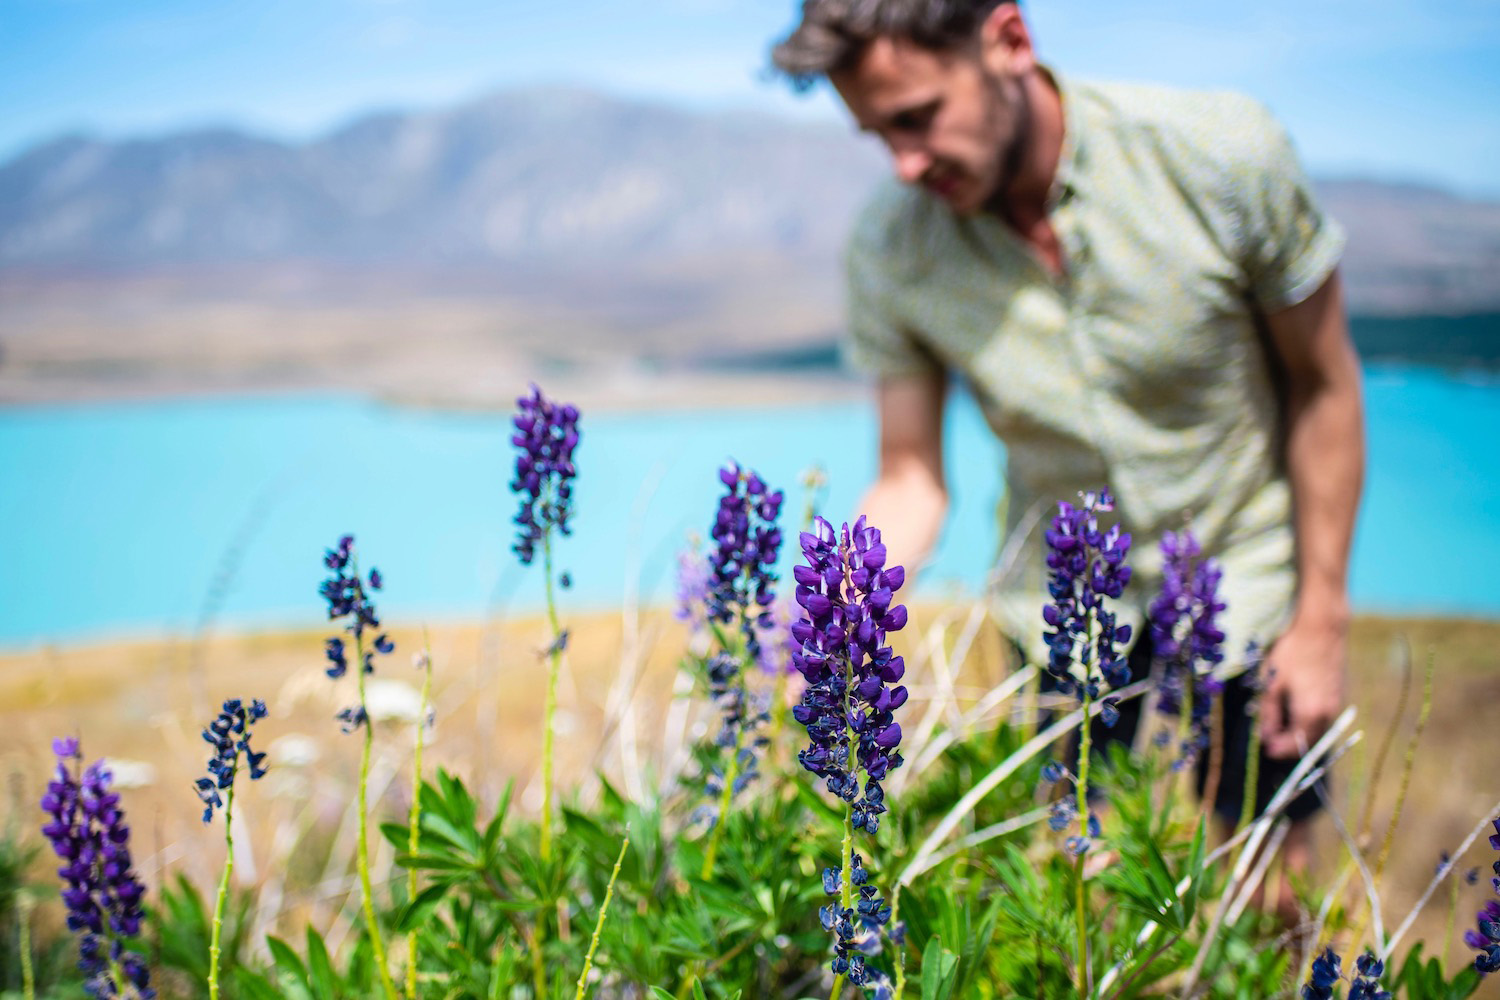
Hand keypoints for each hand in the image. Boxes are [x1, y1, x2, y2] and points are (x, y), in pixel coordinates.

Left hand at [1259, 616, 1347, 758]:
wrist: (1322, 628)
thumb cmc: (1292, 652)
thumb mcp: (1272, 683)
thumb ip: (1269, 713)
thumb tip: (1266, 736)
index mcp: (1311, 714)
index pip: (1295, 745)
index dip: (1278, 750)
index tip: (1264, 748)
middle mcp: (1329, 714)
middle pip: (1309, 741)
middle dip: (1289, 744)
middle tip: (1270, 738)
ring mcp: (1337, 703)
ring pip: (1318, 730)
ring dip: (1299, 733)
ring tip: (1279, 724)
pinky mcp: (1339, 693)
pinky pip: (1324, 717)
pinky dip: (1309, 721)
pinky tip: (1293, 710)